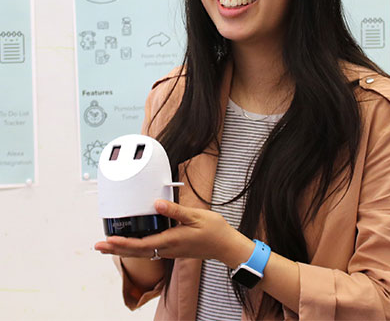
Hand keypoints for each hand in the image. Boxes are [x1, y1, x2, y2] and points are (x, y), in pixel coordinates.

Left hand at [94, 200, 252, 266]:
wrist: (224, 245)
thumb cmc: (213, 230)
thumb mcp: (195, 216)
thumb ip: (174, 211)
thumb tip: (155, 204)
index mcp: (170, 241)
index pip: (140, 245)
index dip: (122, 243)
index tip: (108, 240)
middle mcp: (167, 249)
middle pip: (136, 252)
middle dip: (116, 249)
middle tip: (98, 246)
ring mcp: (169, 251)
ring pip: (141, 252)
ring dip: (124, 249)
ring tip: (109, 245)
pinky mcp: (173, 248)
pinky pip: (149, 250)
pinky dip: (136, 247)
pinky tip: (133, 242)